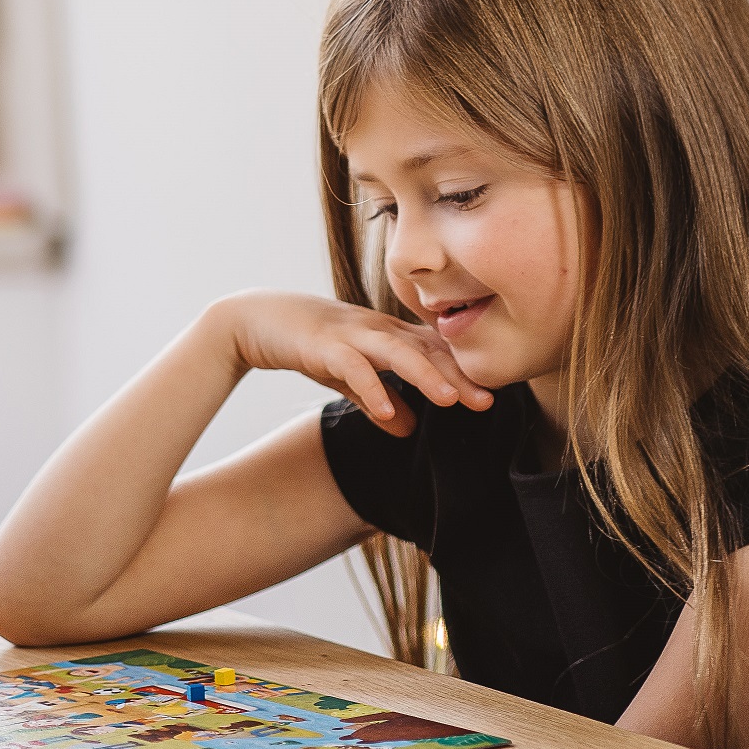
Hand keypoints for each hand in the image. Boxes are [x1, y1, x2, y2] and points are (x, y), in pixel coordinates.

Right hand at [214, 291, 492, 436]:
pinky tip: (389, 412)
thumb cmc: (311, 346)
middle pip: (426, 349)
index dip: (464, 373)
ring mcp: (351, 334)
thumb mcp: (350, 379)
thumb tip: (408, 428)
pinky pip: (352, 366)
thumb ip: (379, 401)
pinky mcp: (323, 345)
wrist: (256, 320)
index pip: (436, 351)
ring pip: (397, 352)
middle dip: (458, 375)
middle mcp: (378, 330)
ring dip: (425, 376)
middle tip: (487, 402)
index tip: (492, 397)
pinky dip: (371, 388)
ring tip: (450, 401)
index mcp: (389, 335)